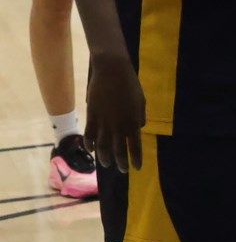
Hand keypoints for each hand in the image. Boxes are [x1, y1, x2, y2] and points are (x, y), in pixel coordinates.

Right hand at [84, 52, 144, 172]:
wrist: (112, 71)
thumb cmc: (130, 85)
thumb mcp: (141, 102)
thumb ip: (139, 117)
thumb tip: (138, 129)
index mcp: (133, 122)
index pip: (135, 147)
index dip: (135, 159)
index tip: (137, 168)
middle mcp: (118, 125)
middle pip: (118, 150)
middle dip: (120, 162)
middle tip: (122, 170)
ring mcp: (103, 122)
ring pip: (102, 146)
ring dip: (104, 157)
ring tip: (106, 164)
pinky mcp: (91, 116)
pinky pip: (89, 135)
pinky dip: (90, 145)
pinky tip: (91, 150)